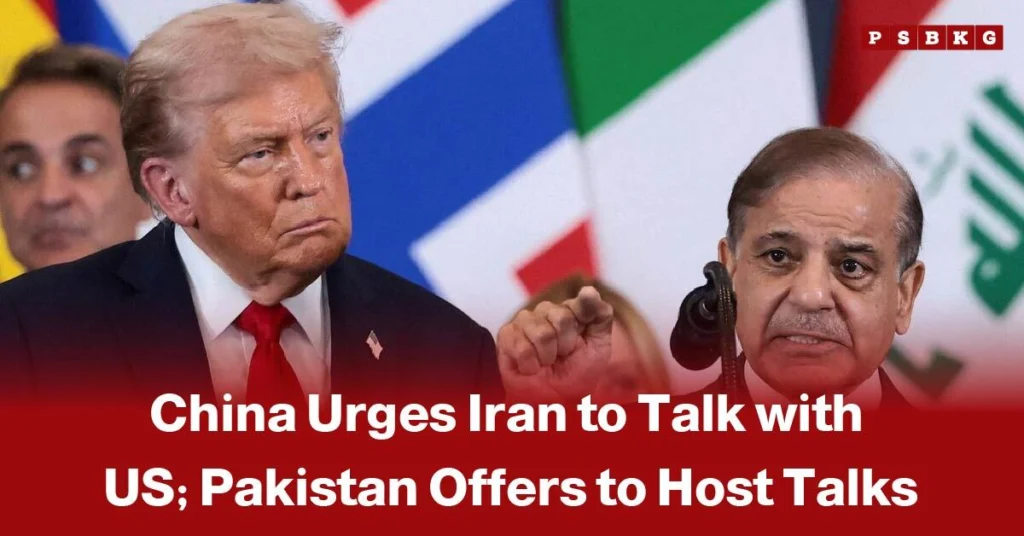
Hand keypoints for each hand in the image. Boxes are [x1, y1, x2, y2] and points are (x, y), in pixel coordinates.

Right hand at [496, 286, 613, 402]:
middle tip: (562, 357)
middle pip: (562, 318)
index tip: (583, 336)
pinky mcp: (506, 334)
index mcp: (572, 310)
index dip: (584, 319)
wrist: (554, 400)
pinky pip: (522, 346)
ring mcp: (525, 321)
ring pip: (541, 334)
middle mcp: (548, 311)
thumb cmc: (577, 373)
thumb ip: (600, 317)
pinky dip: (530, 365)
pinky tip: (530, 367)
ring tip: (546, 362)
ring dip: (547, 358)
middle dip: (566, 346)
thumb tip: (589, 290)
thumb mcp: (598, 347)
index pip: (583, 302)